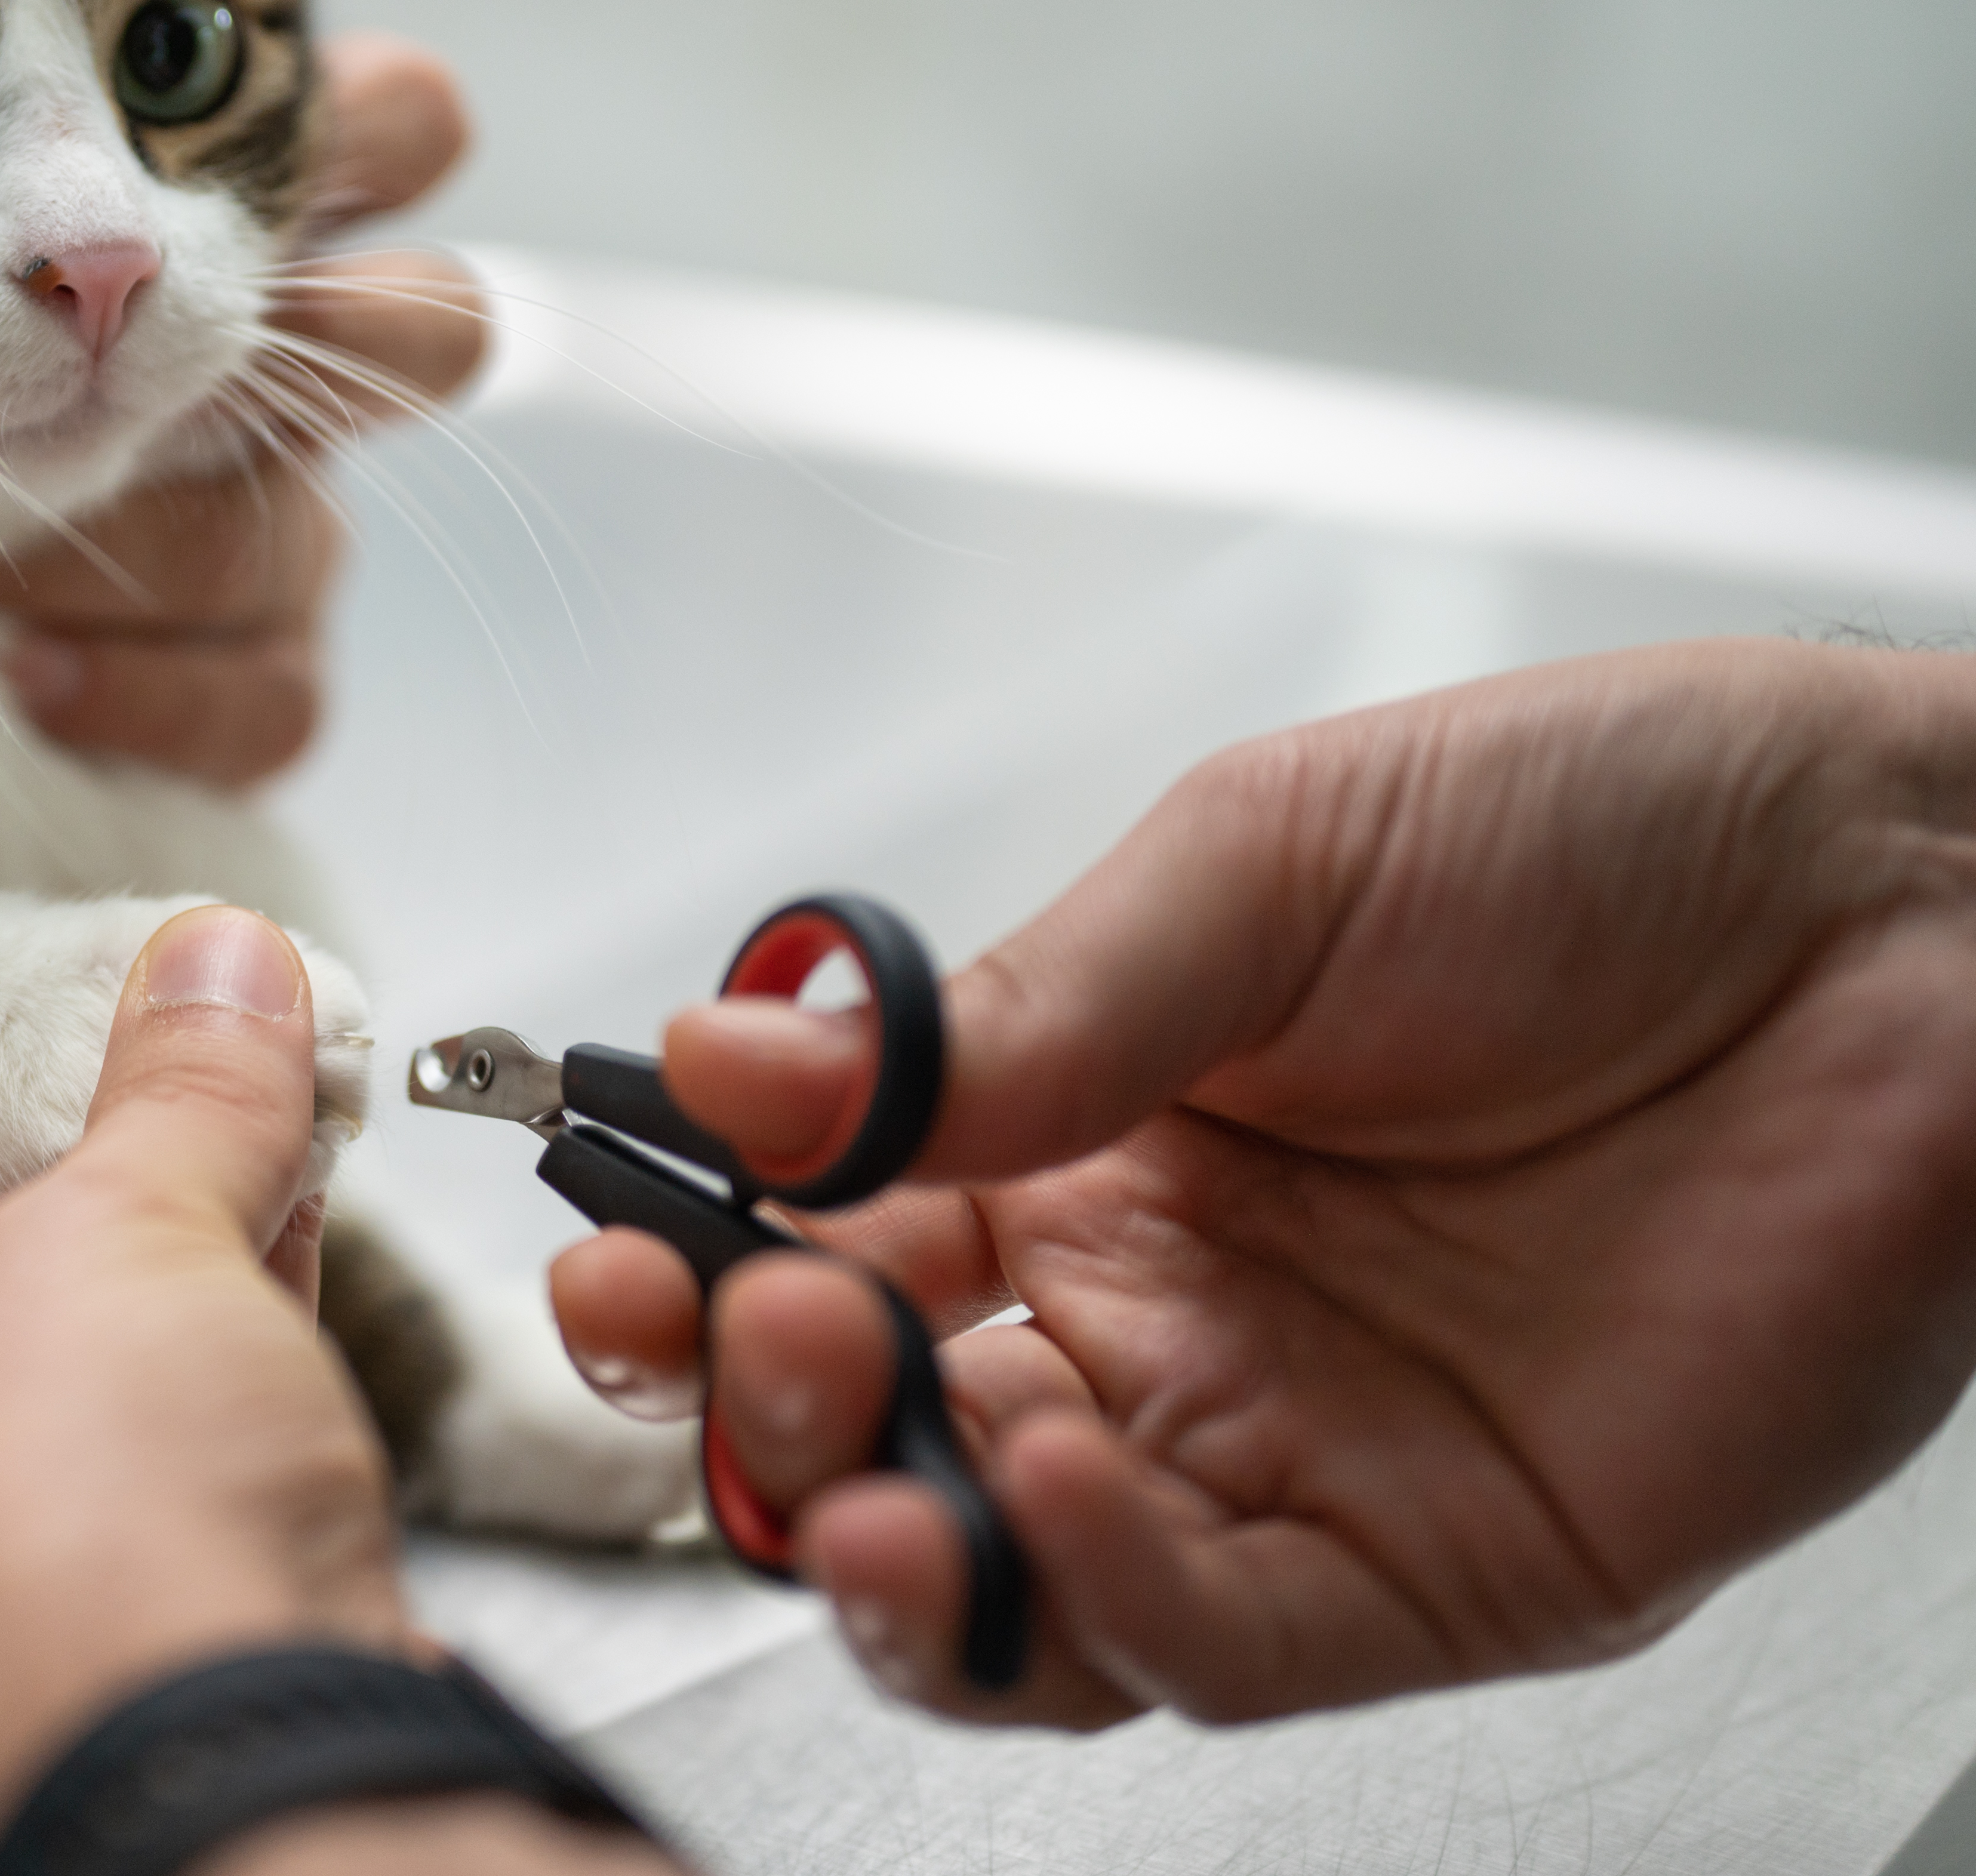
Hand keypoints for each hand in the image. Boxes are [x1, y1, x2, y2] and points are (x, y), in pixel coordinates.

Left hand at [0, 34, 483, 787]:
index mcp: (213, 214)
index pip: (396, 127)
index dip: (378, 128)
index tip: (252, 147)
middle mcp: (273, 367)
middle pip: (434, 332)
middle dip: (345, 341)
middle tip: (169, 360)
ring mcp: (279, 525)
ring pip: (282, 542)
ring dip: (103, 556)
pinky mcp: (258, 670)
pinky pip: (272, 701)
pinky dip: (146, 696)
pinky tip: (19, 678)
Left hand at [0, 906, 417, 1875]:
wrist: (259, 1837)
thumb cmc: (71, 1597)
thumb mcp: (112, 1248)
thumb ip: (165, 1097)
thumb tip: (210, 977)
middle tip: (73, 1075)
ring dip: (106, 1279)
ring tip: (206, 1138)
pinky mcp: (62, 1723)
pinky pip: (93, 1515)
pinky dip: (171, 1387)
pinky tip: (268, 1257)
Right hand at [551, 639, 1975, 1725]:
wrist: (1916, 898)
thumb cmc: (1606, 830)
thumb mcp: (1256, 872)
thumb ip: (1002, 1011)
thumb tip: (731, 1057)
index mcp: (1079, 1143)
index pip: (824, 1252)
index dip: (695, 1274)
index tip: (621, 1250)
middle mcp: (1159, 1317)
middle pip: (884, 1441)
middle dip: (763, 1420)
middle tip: (742, 1340)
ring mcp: (1287, 1449)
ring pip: (1016, 1588)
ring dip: (892, 1551)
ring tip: (849, 1465)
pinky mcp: (1435, 1560)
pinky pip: (1216, 1636)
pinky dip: (1096, 1593)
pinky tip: (1044, 1477)